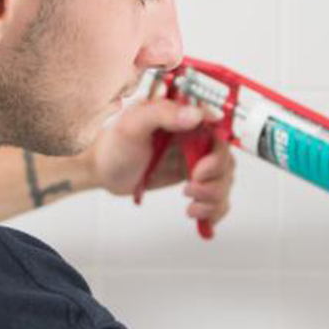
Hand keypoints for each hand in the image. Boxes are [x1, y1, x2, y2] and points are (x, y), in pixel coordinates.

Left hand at [88, 98, 236, 228]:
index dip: (216, 154)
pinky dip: (215, 209)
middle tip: (191, 188)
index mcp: (184, 118)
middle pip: (225, 159)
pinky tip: (199, 214)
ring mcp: (195, 159)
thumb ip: (163, 113)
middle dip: (215, 180)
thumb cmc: (113, 143)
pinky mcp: (193, 180)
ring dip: (214, 196)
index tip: (198, 170)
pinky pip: (217, 195)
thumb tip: (196, 114)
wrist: (103, 170)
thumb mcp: (132, 124)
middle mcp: (195, 138)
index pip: (218, 132)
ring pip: (224, 179)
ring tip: (191, 205)